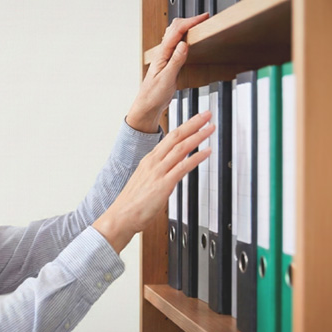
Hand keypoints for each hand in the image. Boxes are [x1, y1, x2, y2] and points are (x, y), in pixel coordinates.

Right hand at [93, 108, 214, 253]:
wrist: (121, 217)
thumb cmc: (131, 204)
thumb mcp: (145, 182)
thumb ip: (158, 174)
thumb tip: (170, 172)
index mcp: (149, 160)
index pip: (169, 138)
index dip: (184, 127)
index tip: (196, 120)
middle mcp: (154, 162)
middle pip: (176, 136)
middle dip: (193, 124)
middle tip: (207, 114)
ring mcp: (158, 172)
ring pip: (181, 148)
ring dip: (198, 136)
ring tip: (211, 128)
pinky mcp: (163, 184)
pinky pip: (183, 167)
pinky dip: (197, 157)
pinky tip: (207, 152)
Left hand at [125, 14, 209, 132]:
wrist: (147, 106)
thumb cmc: (153, 95)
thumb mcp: (167, 79)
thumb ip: (175, 61)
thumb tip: (183, 44)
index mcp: (162, 54)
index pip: (177, 31)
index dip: (191, 21)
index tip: (203, 17)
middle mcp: (162, 53)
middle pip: (175, 27)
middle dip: (189, 20)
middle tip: (204, 18)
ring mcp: (165, 57)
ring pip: (175, 34)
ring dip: (186, 26)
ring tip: (199, 25)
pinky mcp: (168, 63)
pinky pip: (176, 44)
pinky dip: (184, 37)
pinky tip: (189, 41)